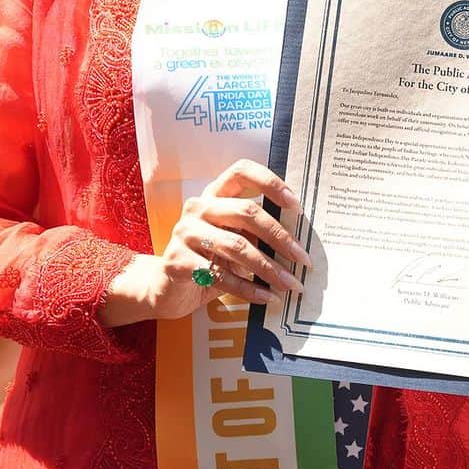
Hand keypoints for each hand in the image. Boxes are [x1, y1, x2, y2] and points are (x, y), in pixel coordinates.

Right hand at [104, 160, 310, 324]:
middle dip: (280, 236)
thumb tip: (296, 240)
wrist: (165, 289)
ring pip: (237, 246)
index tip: (296, 204)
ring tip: (291, 284)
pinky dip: (250, 289)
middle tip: (303, 258)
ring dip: (269, 268)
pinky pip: (222, 276)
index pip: (241, 172)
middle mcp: (198, 207)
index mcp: (214, 194)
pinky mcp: (178, 262)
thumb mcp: (232, 239)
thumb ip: (254, 232)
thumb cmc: (208, 259)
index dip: (270, 183)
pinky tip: (268, 297)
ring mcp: (185, 233)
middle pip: (246, 211)